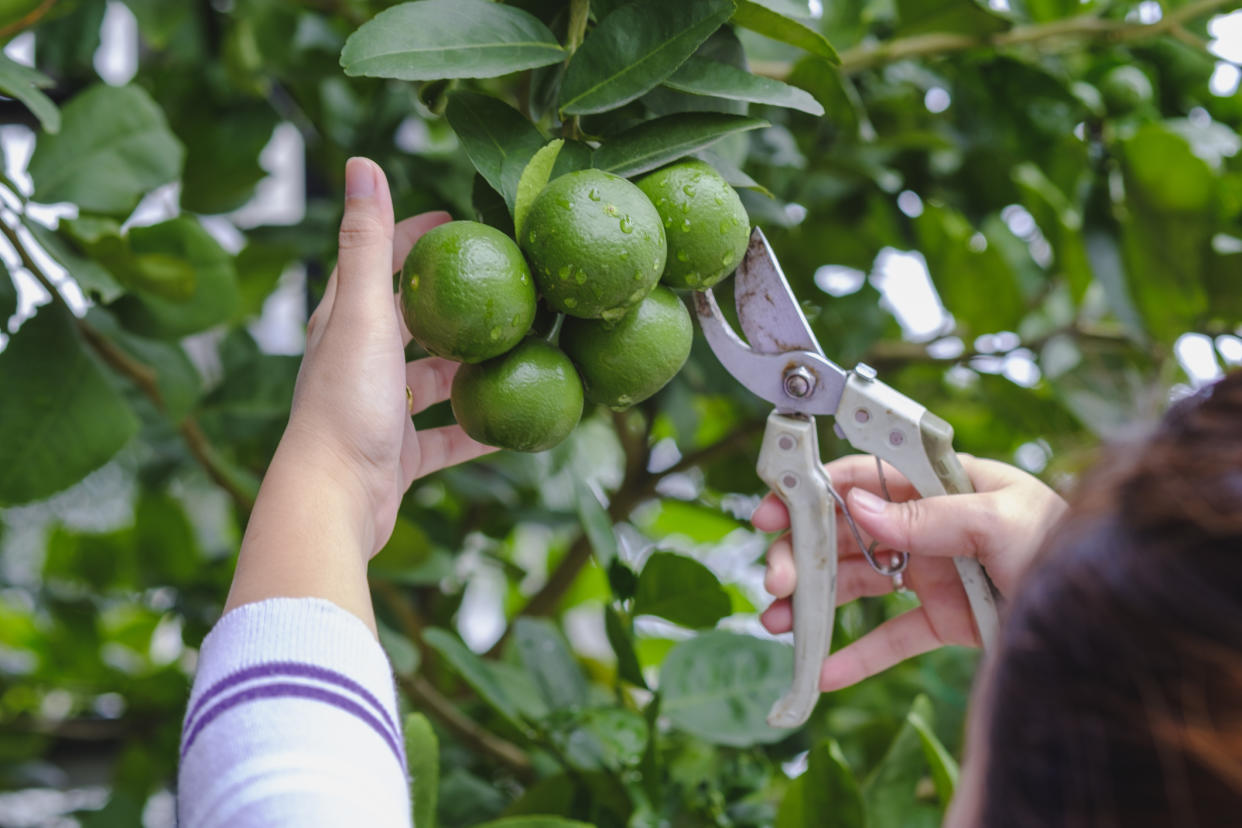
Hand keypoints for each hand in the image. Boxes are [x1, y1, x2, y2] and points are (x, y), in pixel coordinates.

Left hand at [283, 157, 493, 556]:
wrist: (333, 499)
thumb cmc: (344, 402)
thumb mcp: (363, 312)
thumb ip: (366, 242)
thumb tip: (361, 161)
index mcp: (343, 321)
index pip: (377, 261)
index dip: (411, 236)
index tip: (458, 220)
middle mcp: (358, 362)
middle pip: (412, 321)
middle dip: (454, 302)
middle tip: (508, 284)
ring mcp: (378, 411)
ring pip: (433, 380)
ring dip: (471, 368)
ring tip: (522, 350)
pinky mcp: (397, 456)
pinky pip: (446, 437)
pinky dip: (477, 429)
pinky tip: (514, 423)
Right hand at [752, 454, 1064, 690]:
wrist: (1108, 620)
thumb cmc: (1069, 548)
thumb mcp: (1002, 521)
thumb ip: (929, 516)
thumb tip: (857, 506)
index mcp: (946, 482)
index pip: (867, 475)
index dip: (814, 489)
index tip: (774, 510)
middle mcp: (932, 523)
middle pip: (849, 533)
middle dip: (805, 553)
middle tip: (776, 579)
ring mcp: (934, 572)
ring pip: (858, 583)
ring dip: (815, 602)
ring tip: (778, 623)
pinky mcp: (945, 620)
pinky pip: (891, 636)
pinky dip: (857, 654)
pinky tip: (823, 672)